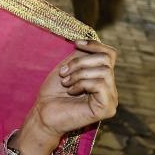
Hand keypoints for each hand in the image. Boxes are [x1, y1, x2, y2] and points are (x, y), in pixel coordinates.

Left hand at [14, 40, 117, 154]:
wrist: (43, 112)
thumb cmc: (53, 92)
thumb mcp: (69, 67)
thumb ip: (83, 55)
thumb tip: (91, 41)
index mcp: (103, 77)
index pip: (110, 54)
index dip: (95, 45)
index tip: (75, 43)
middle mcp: (110, 88)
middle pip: (106, 60)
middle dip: (80, 62)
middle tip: (64, 73)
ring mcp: (111, 99)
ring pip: (104, 71)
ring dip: (79, 74)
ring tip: (66, 83)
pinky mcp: (107, 109)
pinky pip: (101, 84)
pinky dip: (82, 84)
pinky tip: (71, 91)